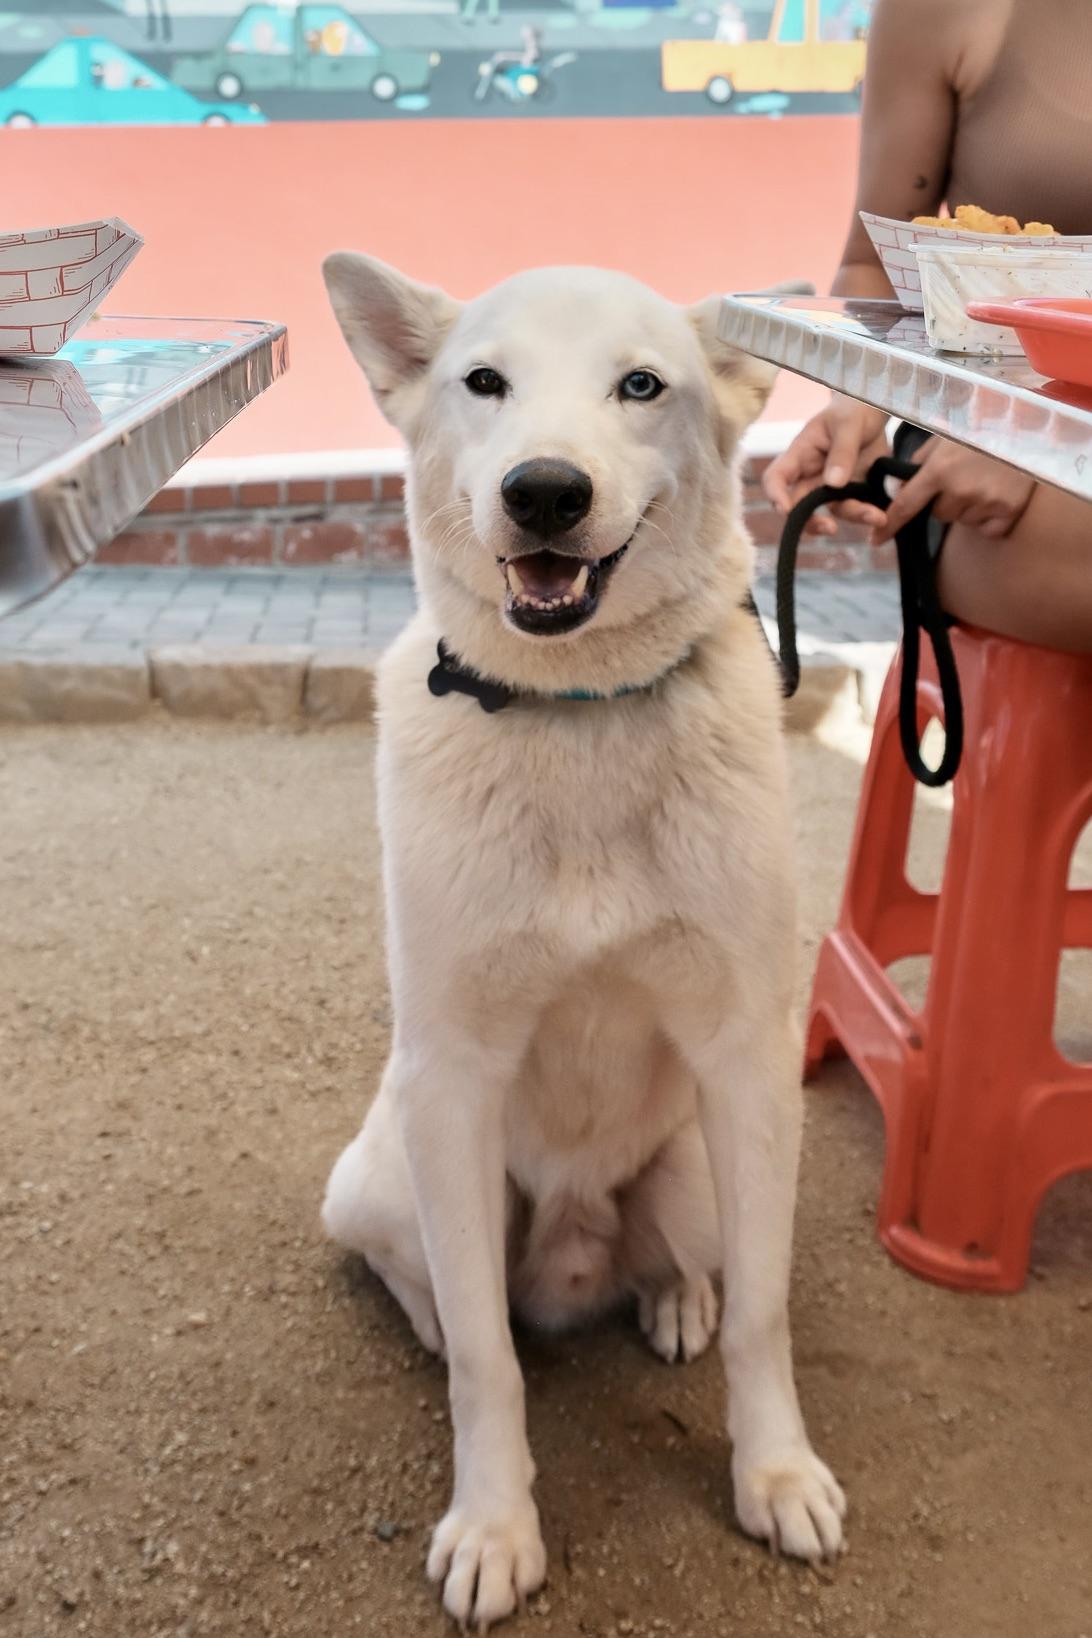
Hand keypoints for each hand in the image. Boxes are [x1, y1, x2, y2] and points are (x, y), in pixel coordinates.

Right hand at [763, 395, 890, 536]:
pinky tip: (883, 515)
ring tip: (877, 517)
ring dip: (853, 517)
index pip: (776, 477)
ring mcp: (833, 486)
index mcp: (801, 454)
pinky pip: (858, 508)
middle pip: (800, 506)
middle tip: (830, 528)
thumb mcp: (849, 423)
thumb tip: (833, 483)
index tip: (785, 510)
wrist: (875, 410)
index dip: (776, 495)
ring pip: (833, 510)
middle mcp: (812, 475)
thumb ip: (842, 451)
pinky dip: (869, 514)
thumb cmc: (853, 409)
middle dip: (811, 522)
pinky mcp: (854, 491)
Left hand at [876, 439, 1035, 544]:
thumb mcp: (946, 437)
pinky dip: (989, 518)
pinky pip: (986, 529)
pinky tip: (997, 494)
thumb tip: (898, 486)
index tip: (875, 541)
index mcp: (939, 470)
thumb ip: (920, 461)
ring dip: (967, 507)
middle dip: (944, 501)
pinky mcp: (1008, 512)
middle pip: (938, 515)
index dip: (889, 525)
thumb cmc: (982, 429)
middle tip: (964, 478)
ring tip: (984, 481)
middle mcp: (960, 490)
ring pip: (962, 521)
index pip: (905, 505)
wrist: (1030, 428)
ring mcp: (986, 503)